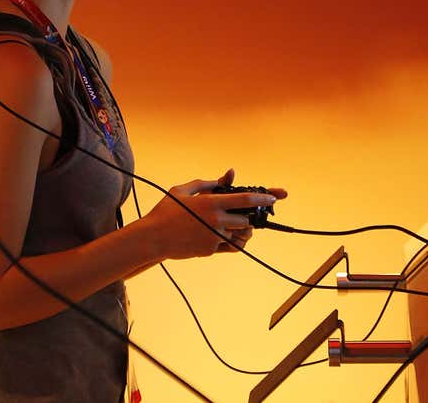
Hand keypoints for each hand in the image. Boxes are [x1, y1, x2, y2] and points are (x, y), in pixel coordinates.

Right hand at [139, 168, 279, 260]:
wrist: (153, 237)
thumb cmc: (166, 211)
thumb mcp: (182, 190)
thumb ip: (206, 183)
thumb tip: (226, 177)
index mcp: (211, 203)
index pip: (245, 199)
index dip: (262, 197)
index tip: (274, 198)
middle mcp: (216, 220)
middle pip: (246, 220)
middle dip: (248, 218)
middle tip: (245, 215)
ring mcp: (214, 237)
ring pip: (239, 235)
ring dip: (239, 230)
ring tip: (230, 225)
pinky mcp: (210, 250)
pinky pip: (228, 246)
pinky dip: (228, 240)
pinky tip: (218, 235)